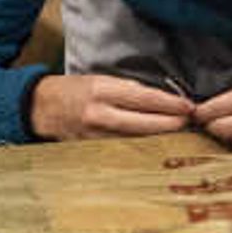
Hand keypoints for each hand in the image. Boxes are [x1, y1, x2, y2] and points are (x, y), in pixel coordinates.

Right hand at [30, 72, 195, 138]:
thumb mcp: (101, 80)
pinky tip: (156, 148)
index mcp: (102, 91)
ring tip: (179, 136)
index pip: (144, 99)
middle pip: (144, 124)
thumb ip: (128, 90)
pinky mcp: (92, 152)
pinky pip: (123, 152)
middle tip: (190, 123)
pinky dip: (142, 150)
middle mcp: (99, 115)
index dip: (170, 104)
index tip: (188, 107)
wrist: (41, 107)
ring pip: (137, 142)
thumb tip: (162, 100)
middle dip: (171, 124)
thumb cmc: (75, 91)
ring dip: (160, 139)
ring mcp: (95, 137)